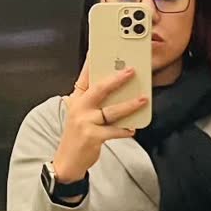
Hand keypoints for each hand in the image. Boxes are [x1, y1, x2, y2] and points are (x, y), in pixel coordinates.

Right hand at [51, 61, 147, 182]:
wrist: (67, 161)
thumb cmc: (78, 134)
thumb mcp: (79, 112)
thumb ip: (93, 98)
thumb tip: (115, 86)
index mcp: (77, 99)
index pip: (85, 76)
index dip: (93, 61)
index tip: (102, 49)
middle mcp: (79, 108)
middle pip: (99, 89)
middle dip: (117, 79)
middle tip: (131, 71)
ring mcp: (84, 122)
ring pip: (111, 110)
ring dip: (129, 104)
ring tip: (143, 99)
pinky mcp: (92, 136)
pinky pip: (114, 130)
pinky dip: (125, 130)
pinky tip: (133, 128)